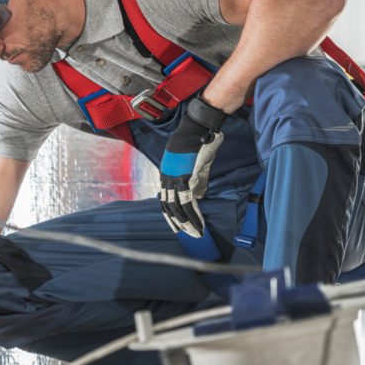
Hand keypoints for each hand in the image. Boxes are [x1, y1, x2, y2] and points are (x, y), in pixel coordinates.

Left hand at [159, 96, 226, 236]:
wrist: (195, 129)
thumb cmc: (195, 143)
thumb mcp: (193, 164)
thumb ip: (196, 181)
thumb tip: (199, 196)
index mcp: (166, 176)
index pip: (165, 200)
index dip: (171, 214)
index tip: (176, 225)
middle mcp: (167, 179)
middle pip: (169, 207)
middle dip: (178, 223)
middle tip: (186, 235)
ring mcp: (174, 180)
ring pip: (178, 208)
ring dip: (187, 224)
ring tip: (195, 234)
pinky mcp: (185, 179)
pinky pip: (188, 202)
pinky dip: (194, 216)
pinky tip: (198, 224)